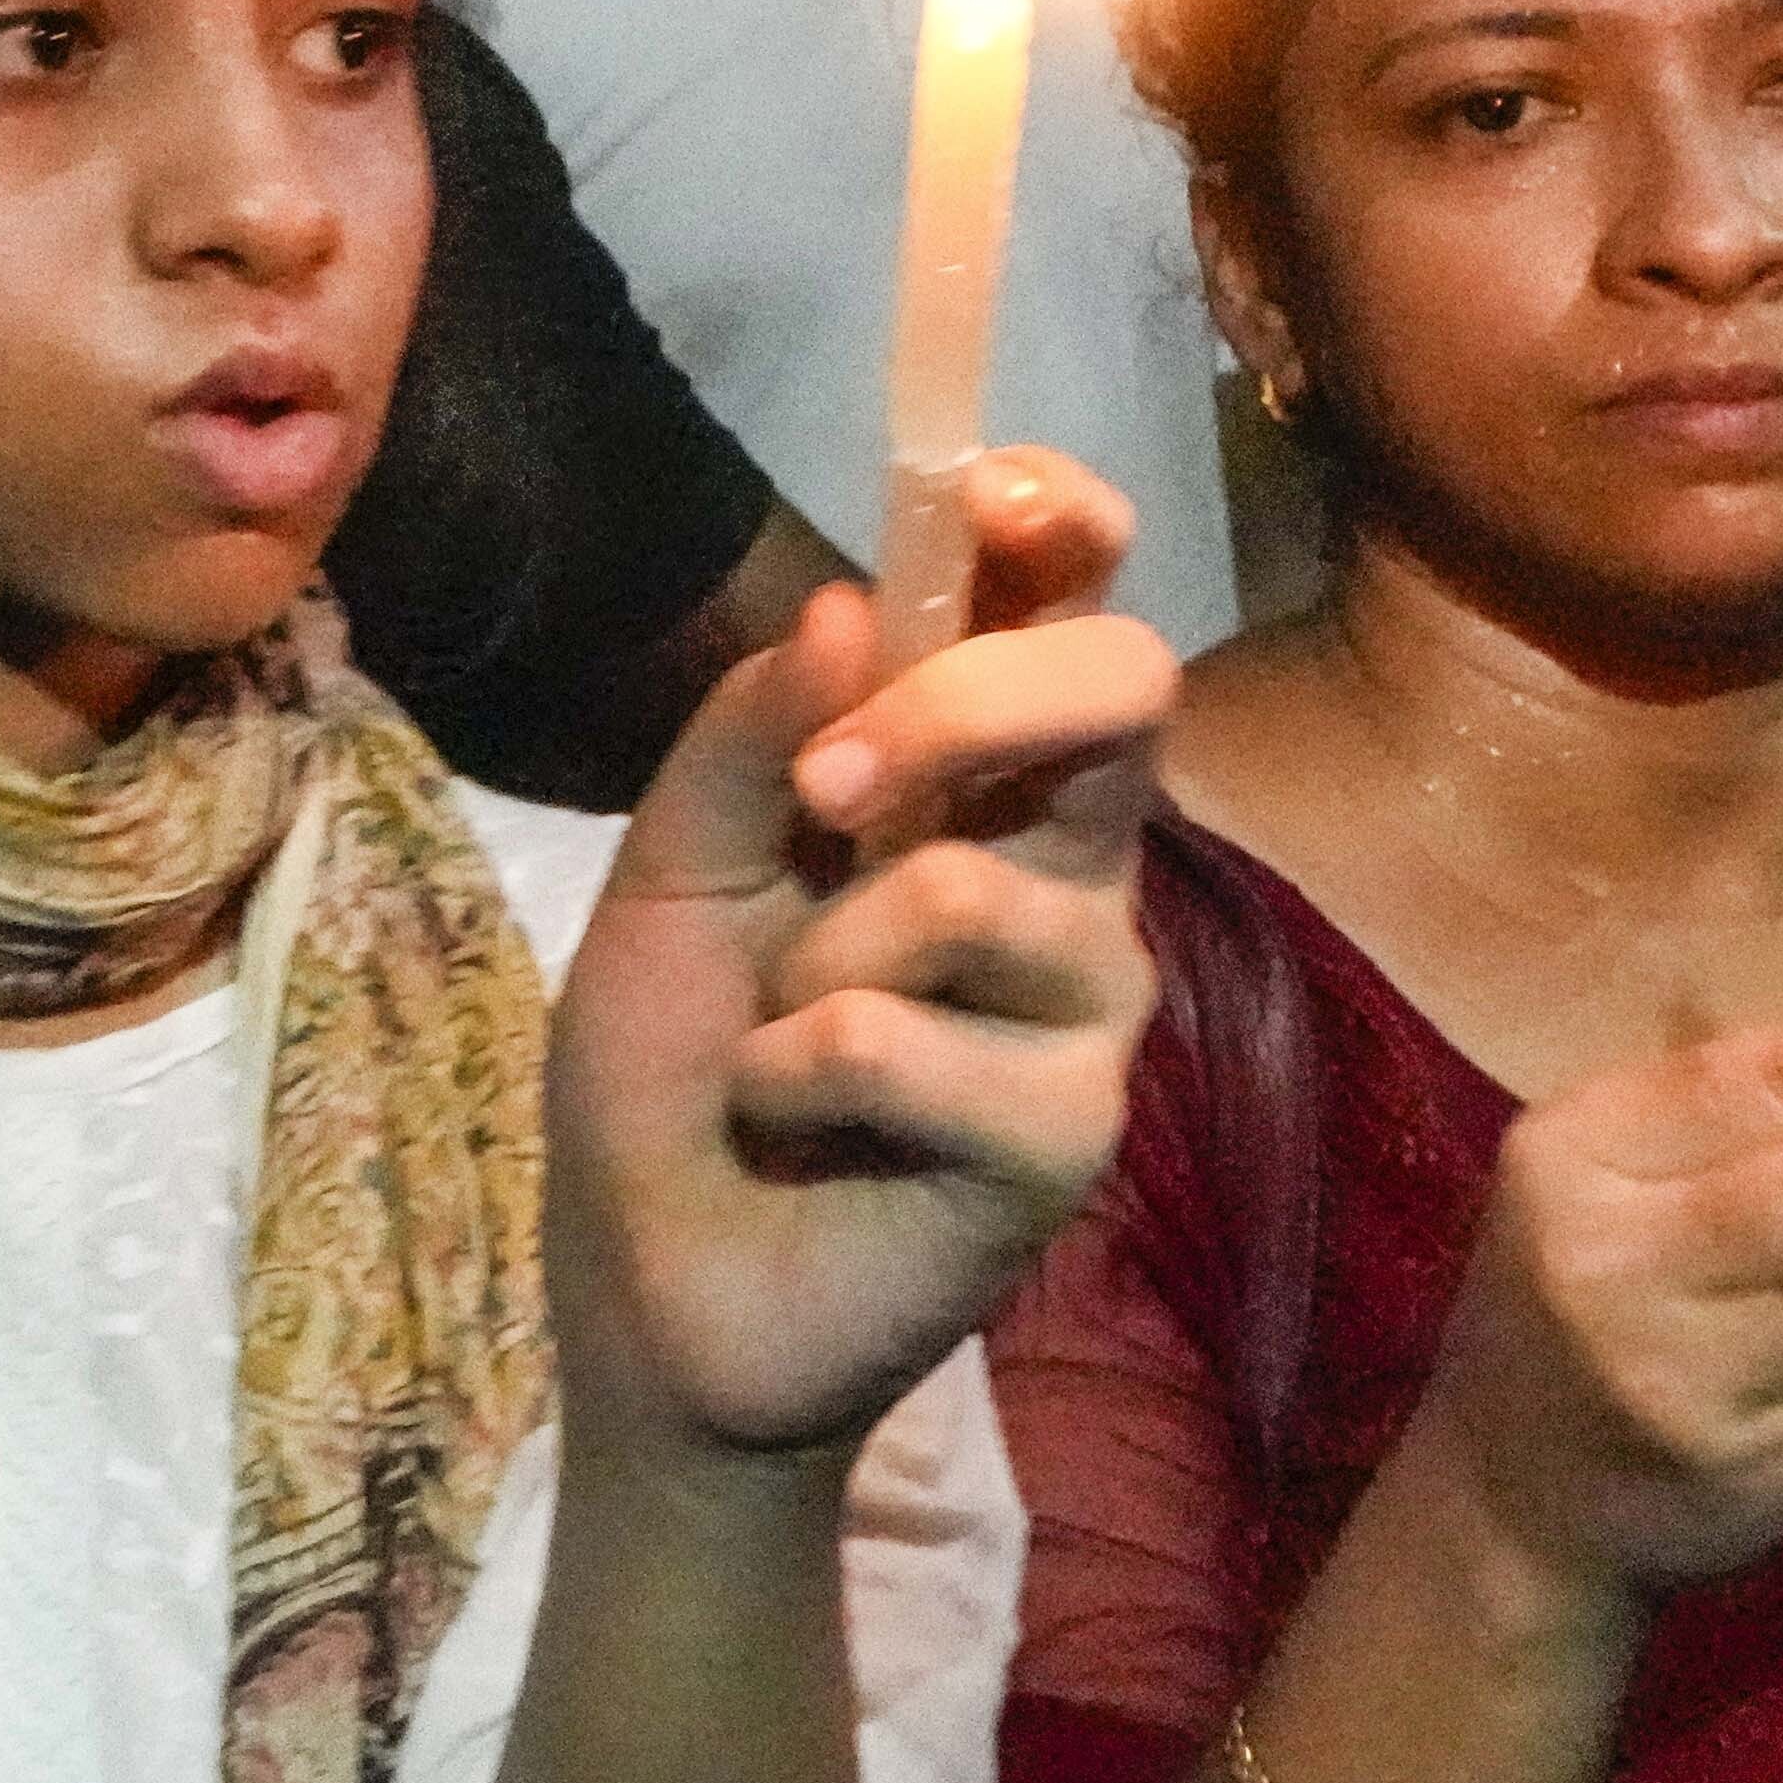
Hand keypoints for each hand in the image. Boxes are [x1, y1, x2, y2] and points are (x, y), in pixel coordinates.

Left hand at [546, 450, 1172, 1466]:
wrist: (654, 1286)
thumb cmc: (675, 1067)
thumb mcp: (674, 869)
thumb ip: (752, 737)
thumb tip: (855, 603)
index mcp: (979, 783)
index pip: (1072, 612)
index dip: (1063, 524)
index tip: (997, 496)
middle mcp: (1068, 872)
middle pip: (1127, 690)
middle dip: (967, 705)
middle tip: (831, 791)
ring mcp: (1085, 1007)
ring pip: (981, 890)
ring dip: (820, 958)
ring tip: (780, 1037)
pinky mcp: (1066, 1136)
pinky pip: (918, 1041)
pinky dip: (806, 1071)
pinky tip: (797, 1124)